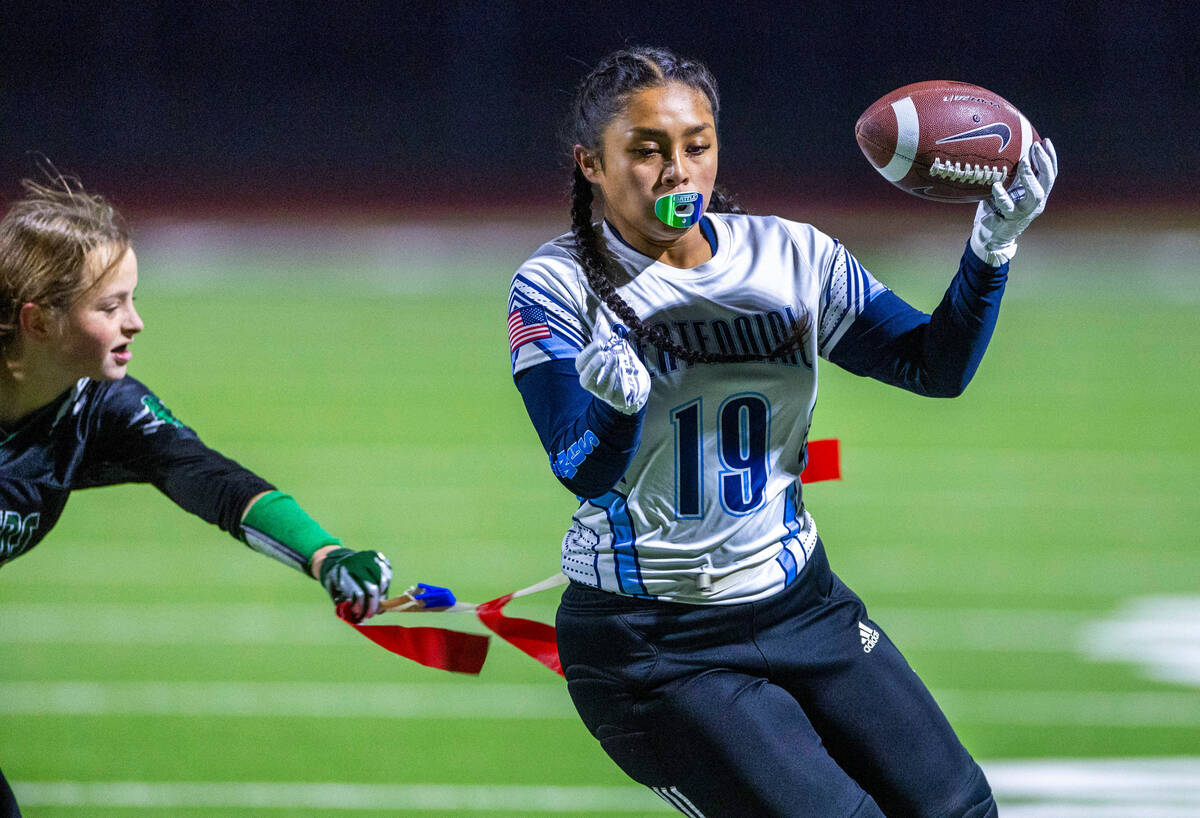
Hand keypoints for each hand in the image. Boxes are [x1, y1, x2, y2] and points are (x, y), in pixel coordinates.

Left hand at [317, 548, 391, 622]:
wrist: (336, 561)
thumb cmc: (336, 583)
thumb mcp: (336, 594)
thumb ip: (346, 608)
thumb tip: (361, 623)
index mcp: (343, 573)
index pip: (359, 594)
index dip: (362, 608)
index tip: (361, 615)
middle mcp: (357, 562)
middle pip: (372, 588)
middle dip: (373, 605)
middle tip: (371, 614)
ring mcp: (368, 557)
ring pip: (383, 581)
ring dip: (381, 596)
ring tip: (377, 604)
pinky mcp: (377, 555)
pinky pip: (387, 573)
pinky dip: (385, 585)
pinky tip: (379, 592)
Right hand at [575, 327, 650, 413]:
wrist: (632, 384)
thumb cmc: (615, 364)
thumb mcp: (609, 348)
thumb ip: (602, 334)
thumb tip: (599, 316)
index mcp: (587, 369)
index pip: (580, 363)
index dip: (587, 353)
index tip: (599, 342)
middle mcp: (591, 382)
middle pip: (584, 378)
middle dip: (593, 365)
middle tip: (603, 353)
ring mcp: (601, 392)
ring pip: (598, 386)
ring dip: (606, 370)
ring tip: (615, 358)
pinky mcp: (613, 398)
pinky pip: (611, 393)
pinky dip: (615, 381)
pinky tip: (620, 371)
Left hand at [970, 138, 1057, 265]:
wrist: (991, 237)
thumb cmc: (998, 209)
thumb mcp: (1008, 190)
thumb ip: (1013, 176)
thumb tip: (1011, 150)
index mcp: (1037, 194)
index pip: (1049, 173)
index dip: (1050, 157)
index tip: (1045, 140)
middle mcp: (1035, 203)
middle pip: (1047, 181)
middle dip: (1044, 162)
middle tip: (1035, 146)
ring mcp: (1024, 212)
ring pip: (1035, 194)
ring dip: (1030, 176)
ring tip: (1024, 161)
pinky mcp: (1009, 220)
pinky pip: (1007, 207)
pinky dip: (1002, 196)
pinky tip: (995, 186)